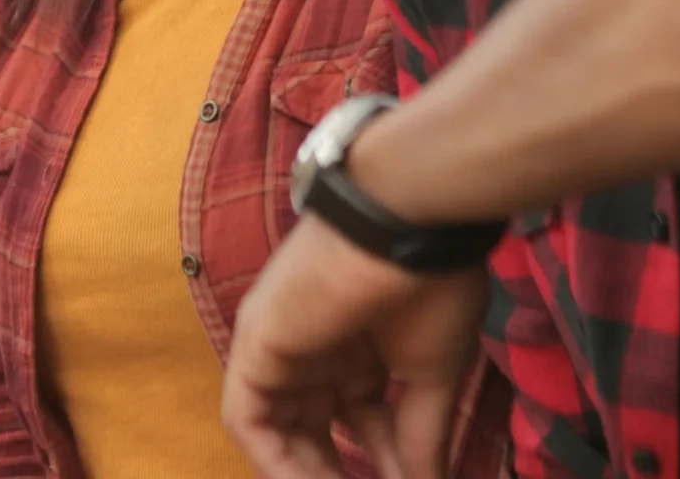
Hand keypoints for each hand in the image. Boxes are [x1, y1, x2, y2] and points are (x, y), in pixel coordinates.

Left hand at [221, 215, 487, 478]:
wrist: (409, 224)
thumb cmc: (430, 286)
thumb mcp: (430, 376)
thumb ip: (420, 436)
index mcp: (356, 349)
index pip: (357, 423)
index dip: (381, 464)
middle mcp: (313, 350)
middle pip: (313, 432)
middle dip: (335, 474)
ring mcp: (281, 347)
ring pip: (278, 431)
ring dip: (307, 473)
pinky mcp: (255, 345)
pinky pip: (248, 419)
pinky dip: (275, 463)